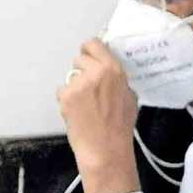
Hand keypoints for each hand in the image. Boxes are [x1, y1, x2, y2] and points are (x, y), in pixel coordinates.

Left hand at [58, 38, 139, 192]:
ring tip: (86, 102)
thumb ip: (118, 80)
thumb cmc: (120, 127)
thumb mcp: (130, 97)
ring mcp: (79, 84)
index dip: (91, 51)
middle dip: (83, 70)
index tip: (91, 57)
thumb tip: (110, 73)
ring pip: (70, 76)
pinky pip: (63, 90)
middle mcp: (97, 72)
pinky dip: (68, 100)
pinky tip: (79, 111)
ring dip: (75, 85)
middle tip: (89, 86)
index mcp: (114, 70)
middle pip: (80, 58)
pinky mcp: (66, 96)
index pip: (94, 44)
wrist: (106, 148)